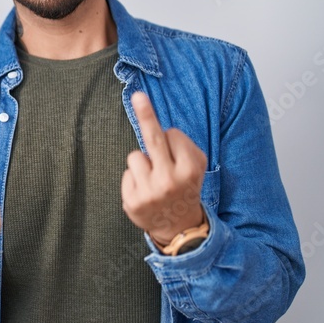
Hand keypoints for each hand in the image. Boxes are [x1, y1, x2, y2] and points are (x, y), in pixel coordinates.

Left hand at [122, 92, 206, 244]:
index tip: (173, 149)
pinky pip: (127, 174)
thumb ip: (183, 146)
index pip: (172, 135)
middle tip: (138, 95)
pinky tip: (145, 192)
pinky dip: (134, 180)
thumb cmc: (185, 187)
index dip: (171, 140)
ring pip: (135, 156)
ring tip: (153, 179)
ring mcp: (150, 192)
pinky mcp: (133, 202)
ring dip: (142, 163)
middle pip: (154, 138)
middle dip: (146, 114)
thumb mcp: (196, 167)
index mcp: (190, 169)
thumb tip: (159, 127)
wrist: (179, 227)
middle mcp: (171, 180)